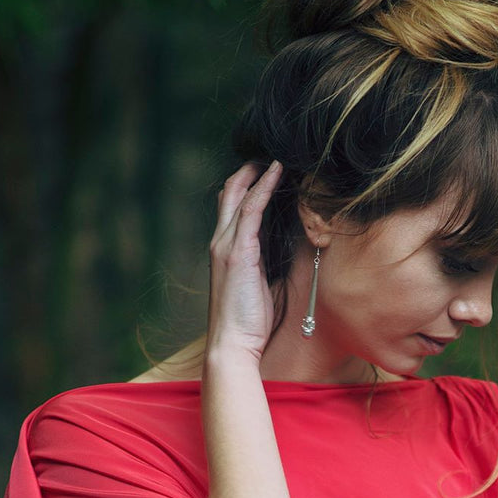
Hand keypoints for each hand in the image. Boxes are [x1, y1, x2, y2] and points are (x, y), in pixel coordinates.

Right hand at [206, 159, 282, 361]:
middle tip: (268, 154)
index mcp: (225, 251)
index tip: (264, 172)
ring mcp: (227, 245)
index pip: (232, 209)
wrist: (232, 343)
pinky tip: (277, 172)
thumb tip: (276, 253)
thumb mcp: (255, 286)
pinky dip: (264, 187)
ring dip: (259, 173)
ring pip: (240, 196)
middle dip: (248, 171)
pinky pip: (252, 209)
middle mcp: (221, 242)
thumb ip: (261, 265)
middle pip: (230, 194)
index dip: (246, 187)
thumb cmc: (246, 322)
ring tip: (277, 156)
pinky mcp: (239, 251)